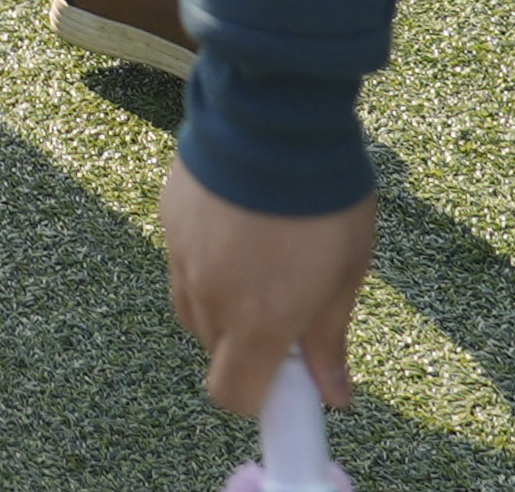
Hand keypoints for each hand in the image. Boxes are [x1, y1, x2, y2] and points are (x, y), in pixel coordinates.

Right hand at [164, 158, 379, 417]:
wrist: (278, 117)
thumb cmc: (325, 199)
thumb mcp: (345, 274)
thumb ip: (329, 339)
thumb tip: (334, 396)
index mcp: (259, 322)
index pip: (233, 395)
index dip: (258, 395)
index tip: (286, 376)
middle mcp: (211, 298)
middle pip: (215, 348)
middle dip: (246, 339)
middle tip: (284, 301)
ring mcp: (182, 256)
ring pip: (194, 305)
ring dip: (222, 300)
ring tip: (262, 255)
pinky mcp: (169, 218)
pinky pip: (183, 258)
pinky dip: (206, 256)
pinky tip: (238, 221)